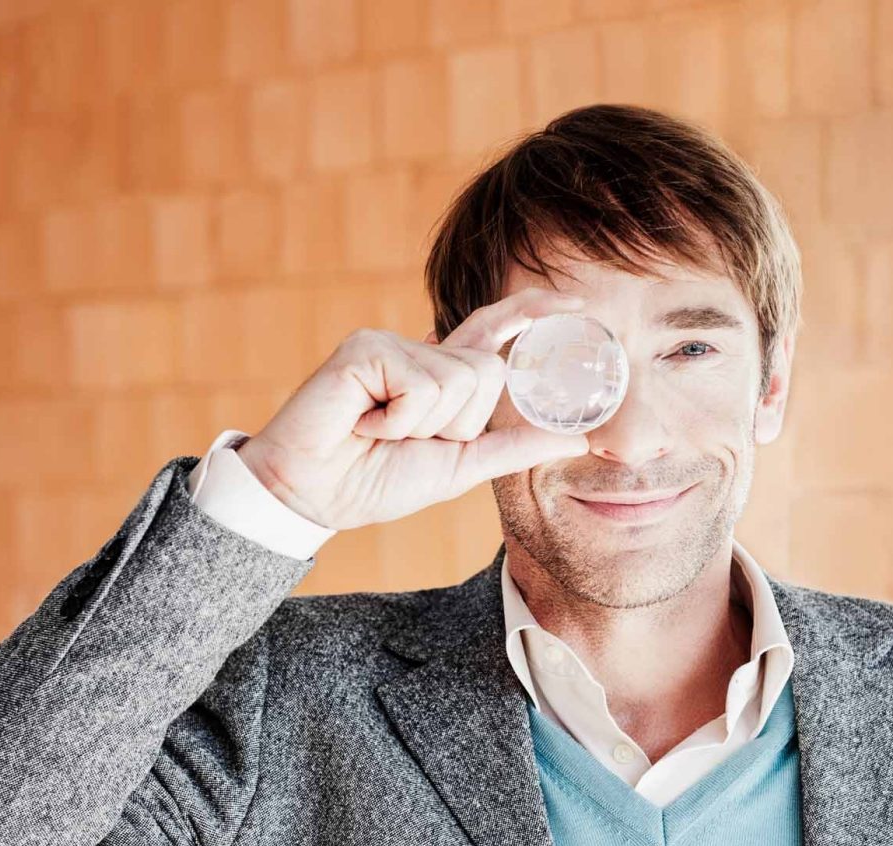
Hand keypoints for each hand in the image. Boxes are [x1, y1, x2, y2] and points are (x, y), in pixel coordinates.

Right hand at [235, 287, 591, 530]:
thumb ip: (514, 448)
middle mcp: (420, 350)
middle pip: (489, 372)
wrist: (312, 496)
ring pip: (460, 379)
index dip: (533, 311)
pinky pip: (422, 386)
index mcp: (441, 373)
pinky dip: (398, 421)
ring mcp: (392, 343)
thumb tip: (580, 438)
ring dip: (424, 425)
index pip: (495, 331)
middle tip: (405, 439)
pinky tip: (363, 424)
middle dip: (458, 424)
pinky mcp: (366, 347)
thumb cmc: (374, 481)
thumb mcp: (460, 467)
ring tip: (378, 431)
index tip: (576, 302)